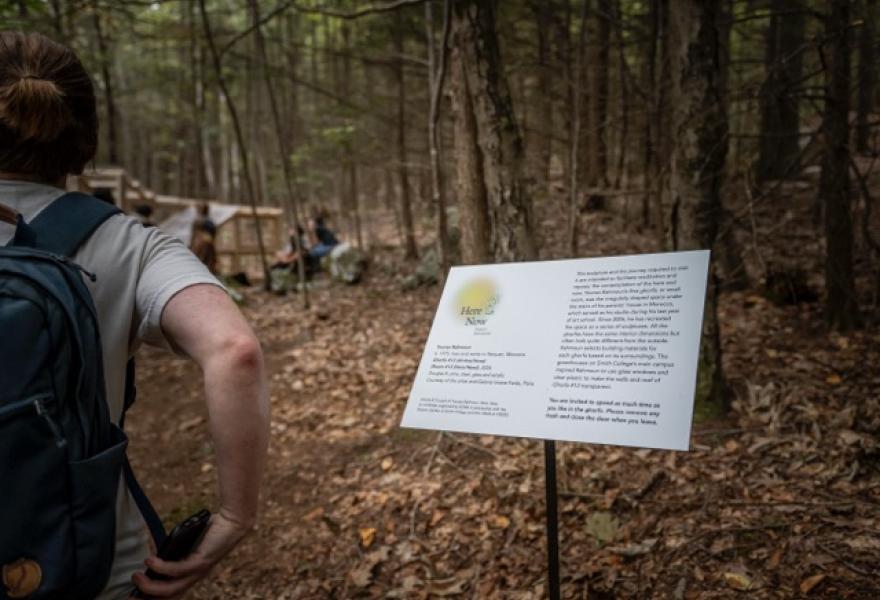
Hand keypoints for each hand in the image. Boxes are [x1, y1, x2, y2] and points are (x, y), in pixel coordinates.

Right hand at [129, 511, 252, 598]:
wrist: (233, 521)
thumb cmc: (210, 532)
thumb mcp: (186, 544)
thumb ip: (173, 553)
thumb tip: (152, 559)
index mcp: (191, 575)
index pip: (170, 595)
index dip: (153, 599)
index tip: (134, 597)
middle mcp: (195, 577)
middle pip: (169, 597)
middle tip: (129, 597)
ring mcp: (199, 571)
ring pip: (171, 588)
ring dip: (150, 585)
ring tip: (136, 576)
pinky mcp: (202, 561)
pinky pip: (178, 570)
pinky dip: (161, 568)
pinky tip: (149, 560)